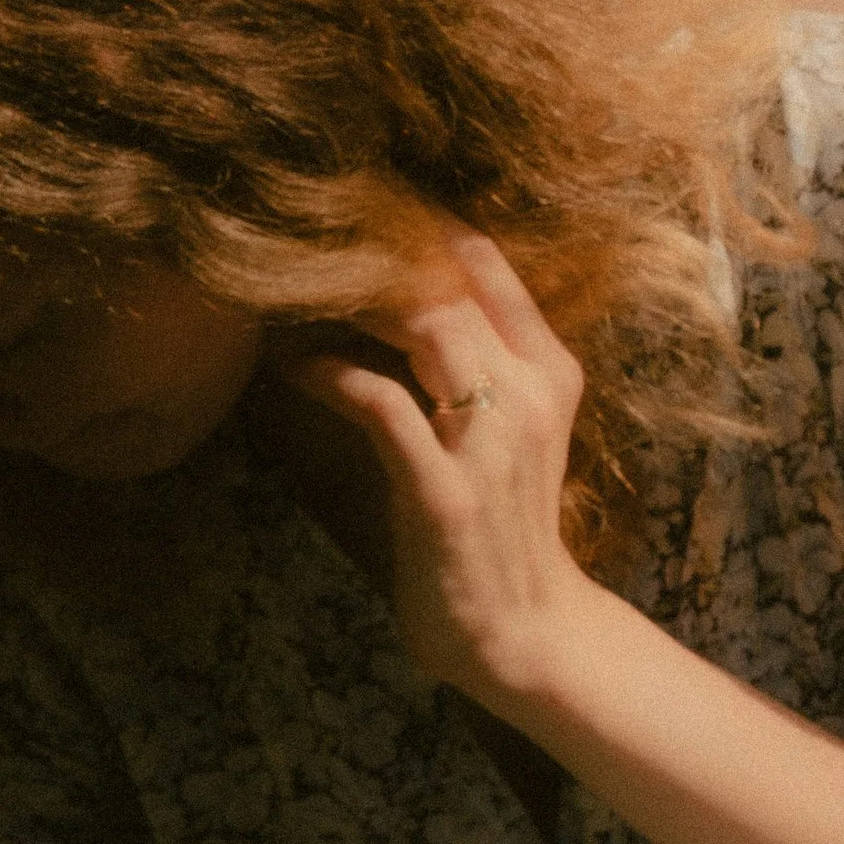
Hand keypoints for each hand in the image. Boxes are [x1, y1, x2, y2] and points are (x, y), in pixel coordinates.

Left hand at [286, 230, 595, 710]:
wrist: (526, 631)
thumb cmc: (502, 528)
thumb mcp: (507, 430)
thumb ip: (473, 366)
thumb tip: (399, 300)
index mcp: (548, 370)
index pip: (485, 261)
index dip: (416, 224)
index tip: (353, 212)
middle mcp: (528, 393)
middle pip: (449, 278)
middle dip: (373, 252)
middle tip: (303, 244)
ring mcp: (490, 442)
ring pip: (426, 323)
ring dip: (352, 301)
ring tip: (297, 293)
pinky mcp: (443, 492)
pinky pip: (381, 403)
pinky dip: (330, 374)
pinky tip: (295, 369)